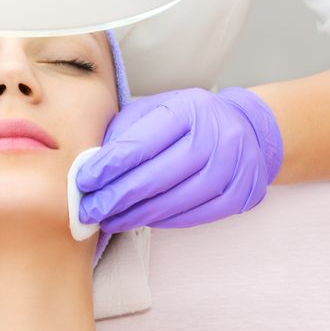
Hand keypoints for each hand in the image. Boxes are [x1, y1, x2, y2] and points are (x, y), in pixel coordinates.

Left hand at [75, 87, 283, 230]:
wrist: (246, 128)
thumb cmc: (188, 120)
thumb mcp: (155, 111)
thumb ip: (123, 134)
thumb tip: (89, 166)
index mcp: (188, 109)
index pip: (140, 144)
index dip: (107, 167)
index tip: (83, 182)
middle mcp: (214, 135)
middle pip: (156, 177)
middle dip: (115, 197)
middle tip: (88, 211)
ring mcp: (232, 166)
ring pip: (174, 201)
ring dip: (135, 215)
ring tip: (108, 221)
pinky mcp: (241, 193)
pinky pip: (194, 215)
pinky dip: (162, 221)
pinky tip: (139, 220)